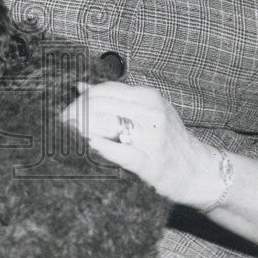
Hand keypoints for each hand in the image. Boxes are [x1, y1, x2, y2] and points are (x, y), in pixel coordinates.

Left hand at [60, 80, 220, 208]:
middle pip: (99, 105)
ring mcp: (151, 137)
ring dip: (80, 129)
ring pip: (105, 124)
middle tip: (58, 126)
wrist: (199, 171)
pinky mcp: (150, 162)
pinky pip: (119, 152)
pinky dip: (101, 147)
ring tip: (66, 137)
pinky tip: (89, 146)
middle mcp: (150, 113)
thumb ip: (116, 98)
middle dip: (73, 114)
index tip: (64, 112)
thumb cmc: (168, 140)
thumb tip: (79, 86)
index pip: (103, 90)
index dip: (79, 100)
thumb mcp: (148, 111)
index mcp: (148, 97)